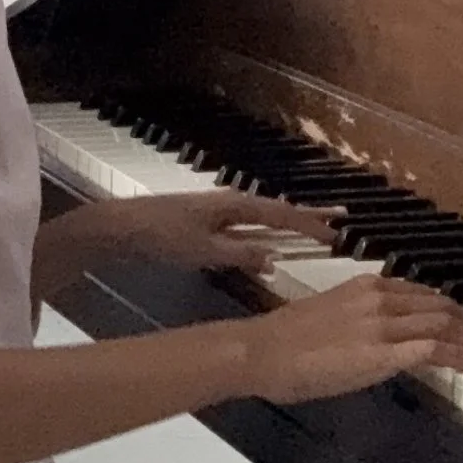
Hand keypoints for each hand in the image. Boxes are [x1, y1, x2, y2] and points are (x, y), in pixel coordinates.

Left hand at [104, 190, 336, 272]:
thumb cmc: (163, 238)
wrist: (123, 227)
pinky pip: (248, 224)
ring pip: (263, 216)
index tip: (338, 232)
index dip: (311, 224)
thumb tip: (275, 259)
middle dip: (307, 215)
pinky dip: (266, 230)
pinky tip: (268, 241)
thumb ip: (241, 255)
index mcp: (235, 206)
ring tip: (313, 226)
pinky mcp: (207, 222)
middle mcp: (231, 203)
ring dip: (288, 222)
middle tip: (339, 216)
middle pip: (277, 210)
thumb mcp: (204, 251)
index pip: (282, 216)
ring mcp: (218, 211)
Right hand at [236, 274, 462, 405]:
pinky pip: (433, 348)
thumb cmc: (284, 342)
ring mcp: (382, 323)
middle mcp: (379, 297)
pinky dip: (461, 354)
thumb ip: (361, 324)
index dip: (453, 308)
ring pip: (444, 322)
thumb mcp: (330, 320)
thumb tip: (382, 342)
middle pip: (442, 305)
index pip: (423, 294)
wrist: (260, 351)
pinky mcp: (381, 351)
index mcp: (367, 287)